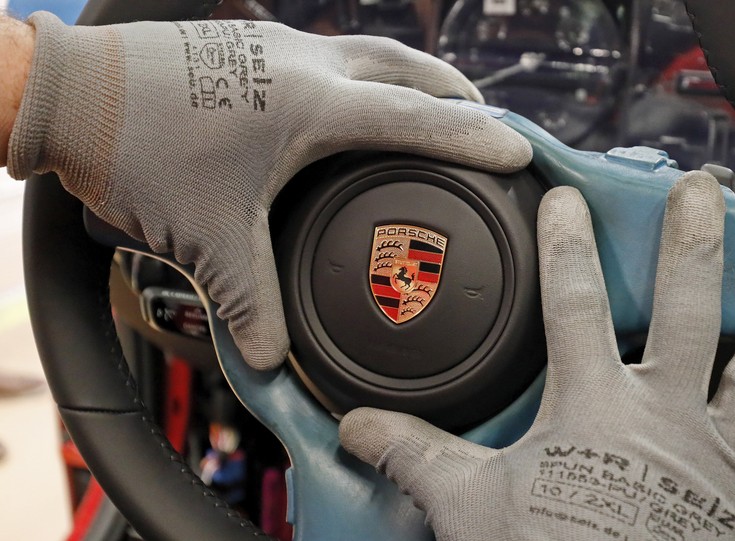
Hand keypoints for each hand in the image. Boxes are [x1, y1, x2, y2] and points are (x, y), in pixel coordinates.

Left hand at [6, 12, 530, 369]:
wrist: (70, 92)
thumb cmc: (137, 151)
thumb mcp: (206, 237)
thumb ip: (250, 301)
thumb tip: (271, 360)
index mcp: (310, 104)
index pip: (415, 121)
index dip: (474, 140)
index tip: (519, 151)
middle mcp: (304, 63)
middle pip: (407, 67)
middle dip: (455, 95)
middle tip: (485, 124)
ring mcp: (276, 45)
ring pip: (369, 51)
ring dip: (410, 77)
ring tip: (431, 107)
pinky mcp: (250, 43)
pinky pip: (330, 51)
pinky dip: (362, 74)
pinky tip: (350, 102)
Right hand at [340, 174, 734, 539]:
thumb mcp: (472, 508)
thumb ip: (419, 456)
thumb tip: (359, 429)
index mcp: (595, 406)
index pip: (574, 301)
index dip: (567, 242)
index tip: (566, 198)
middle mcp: (672, 413)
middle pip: (687, 306)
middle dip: (694, 241)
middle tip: (703, 192)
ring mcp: (733, 450)